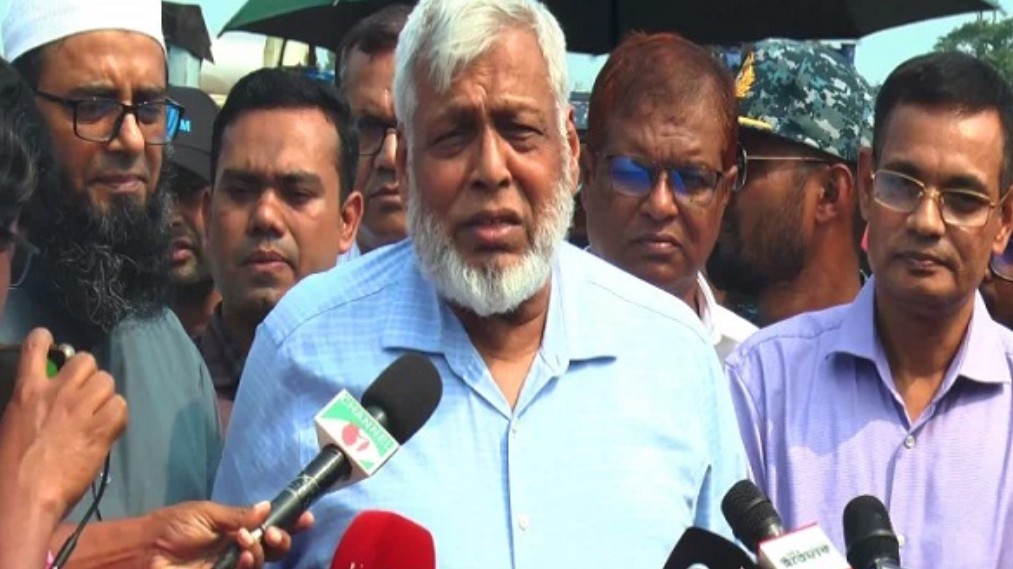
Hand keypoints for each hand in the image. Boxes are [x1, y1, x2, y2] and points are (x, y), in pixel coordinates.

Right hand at [0, 328, 126, 515]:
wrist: (24, 494)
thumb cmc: (10, 465)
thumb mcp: (13, 424)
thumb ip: (32, 406)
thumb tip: (47, 404)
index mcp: (27, 391)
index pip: (35, 347)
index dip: (45, 339)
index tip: (50, 342)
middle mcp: (56, 392)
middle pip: (86, 360)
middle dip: (88, 374)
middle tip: (84, 395)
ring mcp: (80, 409)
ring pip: (107, 381)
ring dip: (105, 396)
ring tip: (97, 415)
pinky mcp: (100, 428)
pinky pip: (121, 406)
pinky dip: (117, 417)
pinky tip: (108, 430)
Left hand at [147, 501, 313, 567]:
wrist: (144, 550)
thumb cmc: (172, 527)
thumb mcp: (206, 513)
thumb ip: (238, 515)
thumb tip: (267, 508)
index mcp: (237, 530)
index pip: (270, 527)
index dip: (290, 523)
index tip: (305, 517)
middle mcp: (239, 549)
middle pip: (274, 549)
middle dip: (282, 539)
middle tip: (276, 532)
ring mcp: (231, 565)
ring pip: (262, 562)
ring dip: (261, 550)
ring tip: (244, 541)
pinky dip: (248, 563)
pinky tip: (242, 556)